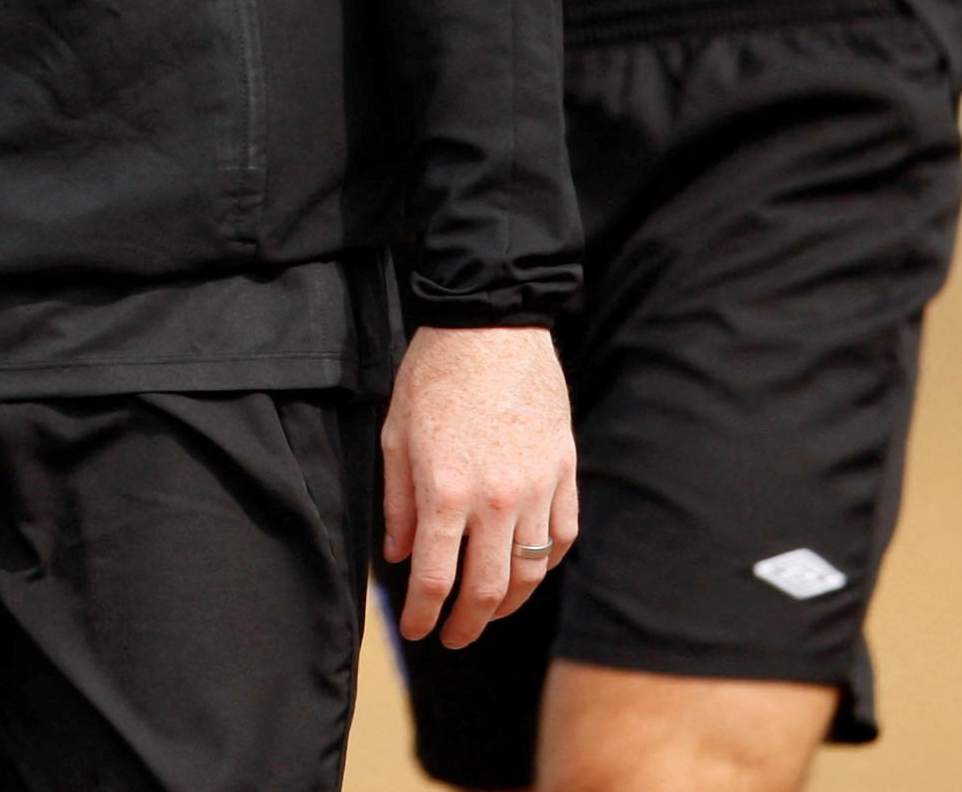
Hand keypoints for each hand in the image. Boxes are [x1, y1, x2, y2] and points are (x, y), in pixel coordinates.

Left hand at [382, 323, 576, 649]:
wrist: (491, 324)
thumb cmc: (434, 374)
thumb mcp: (396, 434)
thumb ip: (398, 503)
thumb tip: (399, 557)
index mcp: (445, 490)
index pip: (435, 578)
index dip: (423, 615)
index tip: (416, 630)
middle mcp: (496, 498)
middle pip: (488, 590)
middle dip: (466, 624)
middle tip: (452, 636)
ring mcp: (537, 487)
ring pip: (530, 573)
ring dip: (508, 605)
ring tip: (487, 612)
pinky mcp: (564, 471)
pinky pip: (562, 537)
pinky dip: (545, 565)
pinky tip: (527, 570)